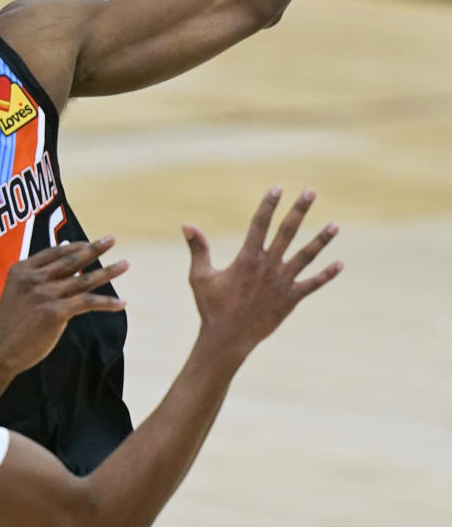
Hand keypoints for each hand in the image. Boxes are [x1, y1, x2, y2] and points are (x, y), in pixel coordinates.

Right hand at [0, 238, 127, 398]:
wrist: (2, 348)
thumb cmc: (12, 321)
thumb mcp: (17, 289)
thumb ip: (37, 274)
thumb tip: (62, 250)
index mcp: (23, 270)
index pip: (54, 253)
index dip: (74, 247)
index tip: (89, 243)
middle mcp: (34, 279)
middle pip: (71, 261)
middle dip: (94, 249)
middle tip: (111, 239)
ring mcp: (45, 295)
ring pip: (83, 280)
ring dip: (108, 271)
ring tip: (125, 264)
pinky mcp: (56, 312)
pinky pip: (88, 303)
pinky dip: (107, 302)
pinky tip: (121, 302)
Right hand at [183, 188, 341, 362]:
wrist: (228, 338)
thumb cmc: (211, 307)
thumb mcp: (200, 276)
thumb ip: (198, 249)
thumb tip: (187, 224)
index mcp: (247, 258)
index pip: (260, 224)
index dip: (269, 205)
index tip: (278, 188)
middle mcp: (268, 266)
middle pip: (287, 232)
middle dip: (299, 211)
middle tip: (310, 192)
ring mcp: (282, 283)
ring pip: (306, 256)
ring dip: (320, 240)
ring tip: (335, 225)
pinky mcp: (291, 299)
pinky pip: (312, 284)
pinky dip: (326, 275)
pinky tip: (340, 265)